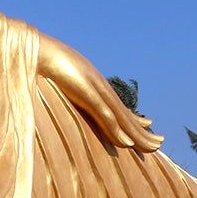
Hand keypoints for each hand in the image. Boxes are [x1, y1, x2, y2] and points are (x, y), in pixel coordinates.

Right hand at [38, 35, 162, 152]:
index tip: (149, 125)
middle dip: (143, 131)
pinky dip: (117, 130)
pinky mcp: (87, 93)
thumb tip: (66, 98)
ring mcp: (95, 91)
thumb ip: (67, 90)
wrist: (35, 50)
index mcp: (94, 87)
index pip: (118, 106)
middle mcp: (100, 89)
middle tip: (160, 142)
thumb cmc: (43, 64)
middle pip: (125, 115)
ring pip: (121, 118)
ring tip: (154, 147)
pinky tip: (127, 144)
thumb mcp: (59, 81)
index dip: (134, 118)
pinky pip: (105, 115)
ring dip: (138, 135)